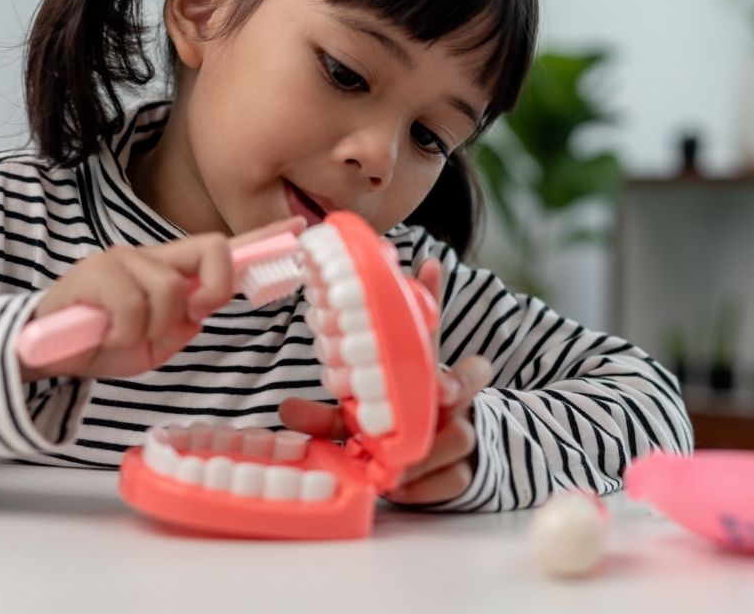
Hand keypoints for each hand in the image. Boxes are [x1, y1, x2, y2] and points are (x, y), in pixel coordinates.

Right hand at [20, 216, 305, 381]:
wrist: (42, 352)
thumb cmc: (100, 343)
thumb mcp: (154, 342)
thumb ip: (182, 322)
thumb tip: (199, 309)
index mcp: (168, 270)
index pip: (221, 247)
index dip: (263, 236)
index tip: (298, 227)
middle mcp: (149, 255)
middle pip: (211, 249)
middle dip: (215, 287)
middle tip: (189, 315)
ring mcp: (122, 259)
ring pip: (171, 291)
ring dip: (152, 330)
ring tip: (123, 337)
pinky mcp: (95, 272)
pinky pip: (135, 307)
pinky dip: (126, 335)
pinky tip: (105, 336)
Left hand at [279, 258, 495, 504]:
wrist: (432, 475)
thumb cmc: (390, 434)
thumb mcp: (359, 420)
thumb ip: (328, 417)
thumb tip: (284, 409)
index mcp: (424, 374)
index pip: (431, 329)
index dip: (433, 294)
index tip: (426, 263)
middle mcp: (451, 400)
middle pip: (469, 379)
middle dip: (455, 382)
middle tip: (439, 390)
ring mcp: (464, 433)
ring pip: (461, 435)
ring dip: (428, 452)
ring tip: (395, 469)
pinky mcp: (467, 472)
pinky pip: (455, 478)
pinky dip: (427, 487)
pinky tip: (403, 489)